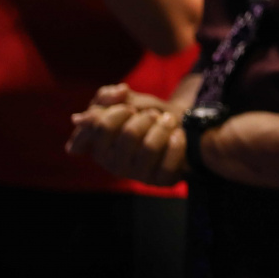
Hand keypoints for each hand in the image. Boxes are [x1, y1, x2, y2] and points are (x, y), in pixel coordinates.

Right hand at [66, 83, 187, 185]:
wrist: (179, 124)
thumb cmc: (145, 115)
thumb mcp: (126, 100)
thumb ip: (107, 97)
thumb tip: (109, 98)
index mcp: (99, 146)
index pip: (101, 126)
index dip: (120, 111)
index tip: (131, 109)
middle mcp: (113, 165)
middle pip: (129, 134)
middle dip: (146, 117)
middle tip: (153, 115)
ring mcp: (136, 175)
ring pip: (150, 147)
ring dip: (164, 126)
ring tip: (168, 122)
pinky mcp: (160, 181)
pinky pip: (169, 163)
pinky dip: (177, 142)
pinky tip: (177, 136)